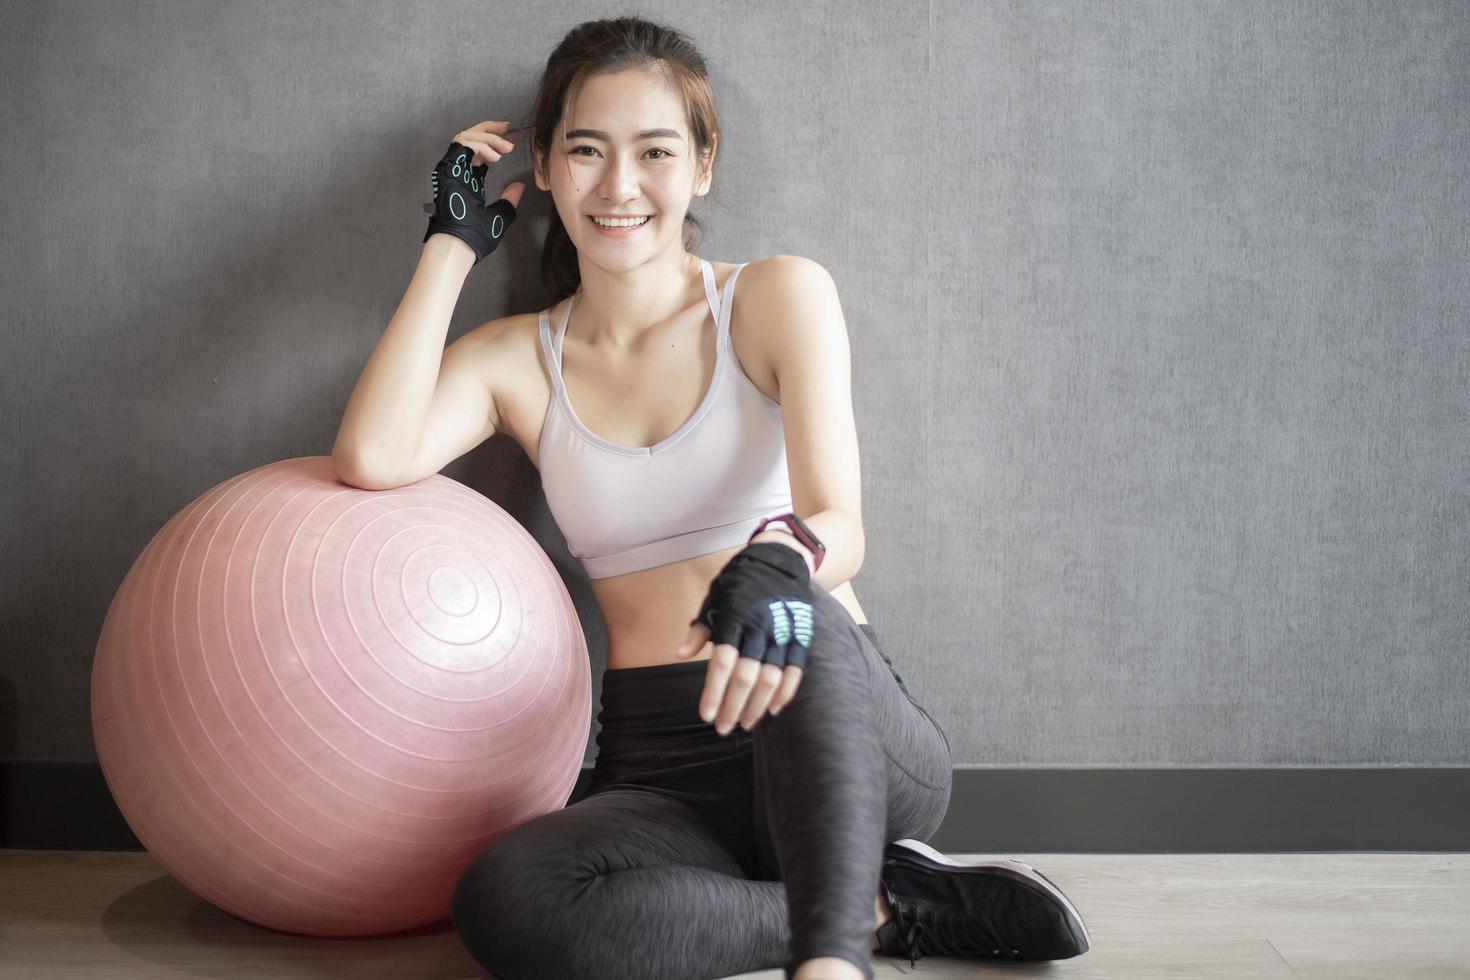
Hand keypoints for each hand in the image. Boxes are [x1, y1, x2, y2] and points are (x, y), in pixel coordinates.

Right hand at [422, 121, 525, 264]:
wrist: (463, 245)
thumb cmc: (477, 235)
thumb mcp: (502, 213)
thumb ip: (510, 198)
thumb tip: (519, 186)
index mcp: (468, 180)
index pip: (477, 151)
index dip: (492, 141)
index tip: (509, 139)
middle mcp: (458, 171)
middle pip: (469, 137)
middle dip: (489, 129)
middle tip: (507, 128)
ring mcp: (450, 169)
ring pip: (466, 137)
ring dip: (488, 137)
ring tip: (505, 148)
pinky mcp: (447, 168)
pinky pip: (463, 144)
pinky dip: (481, 145)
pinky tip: (495, 156)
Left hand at [672, 542, 816, 734]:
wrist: (780, 558)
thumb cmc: (739, 581)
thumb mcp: (713, 597)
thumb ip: (699, 629)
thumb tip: (681, 654)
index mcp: (734, 618)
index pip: (722, 663)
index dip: (714, 692)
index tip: (706, 715)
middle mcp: (759, 628)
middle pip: (746, 677)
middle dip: (733, 707)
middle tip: (723, 728)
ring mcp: (783, 633)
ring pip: (771, 679)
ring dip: (757, 706)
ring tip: (745, 724)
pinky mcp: (801, 636)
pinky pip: (795, 672)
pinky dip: (785, 694)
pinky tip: (773, 710)